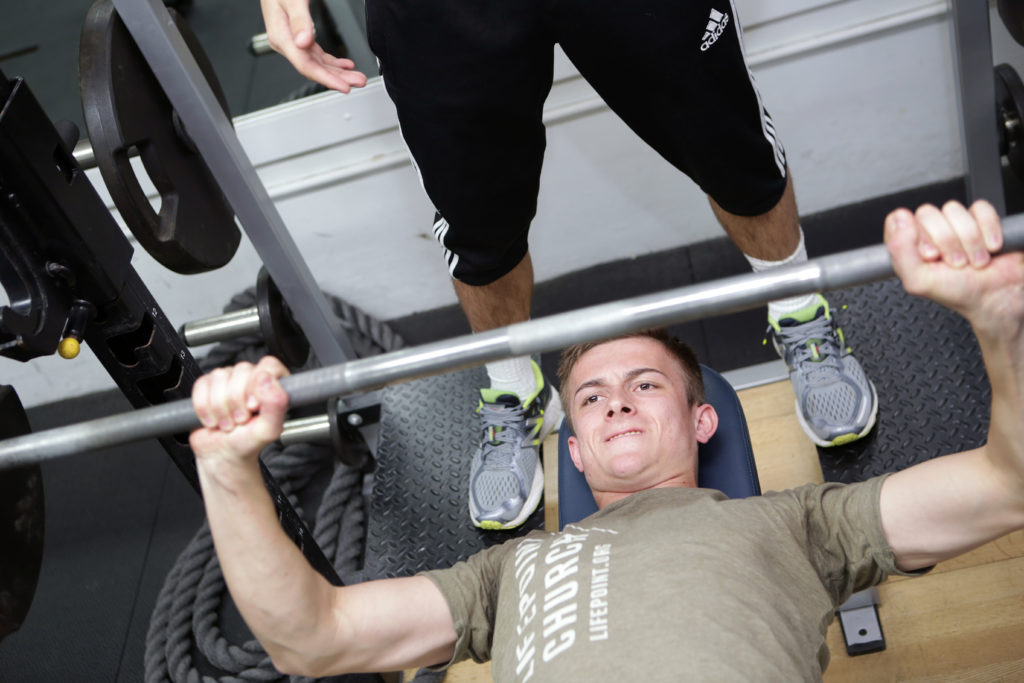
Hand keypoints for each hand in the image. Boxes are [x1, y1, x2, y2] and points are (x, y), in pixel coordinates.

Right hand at [189, 357, 290, 465]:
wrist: (223, 455)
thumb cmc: (248, 443)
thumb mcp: (269, 430)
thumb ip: (276, 404)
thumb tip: (268, 378)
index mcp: (273, 384)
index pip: (268, 365)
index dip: (258, 384)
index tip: (254, 406)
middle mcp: (251, 378)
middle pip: (241, 370)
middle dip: (237, 401)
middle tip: (241, 419)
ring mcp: (229, 380)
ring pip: (219, 376)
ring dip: (220, 407)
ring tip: (228, 422)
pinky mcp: (208, 386)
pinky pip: (201, 385)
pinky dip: (204, 407)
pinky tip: (213, 419)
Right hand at [260, 0, 367, 92]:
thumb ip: (299, 20)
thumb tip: (303, 42)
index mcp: (282, 37)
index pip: (306, 66)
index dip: (326, 78)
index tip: (344, 86)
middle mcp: (287, 43)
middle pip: (315, 68)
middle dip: (339, 78)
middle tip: (360, 81)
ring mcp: (293, 42)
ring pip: (319, 64)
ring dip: (339, 72)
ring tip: (356, 76)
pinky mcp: (300, 37)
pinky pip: (317, 55)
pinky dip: (332, 62)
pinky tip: (345, 65)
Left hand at [885, 200, 1023, 339]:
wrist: (996, 296)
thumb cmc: (957, 291)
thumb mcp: (917, 281)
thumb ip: (899, 250)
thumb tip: (900, 219)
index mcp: (908, 245)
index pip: (898, 219)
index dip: (914, 235)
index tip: (930, 255)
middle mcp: (929, 231)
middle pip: (927, 213)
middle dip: (945, 242)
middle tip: (954, 262)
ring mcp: (954, 223)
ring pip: (954, 210)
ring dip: (968, 240)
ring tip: (972, 260)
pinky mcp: (981, 219)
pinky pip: (981, 208)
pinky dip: (988, 230)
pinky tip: (988, 248)